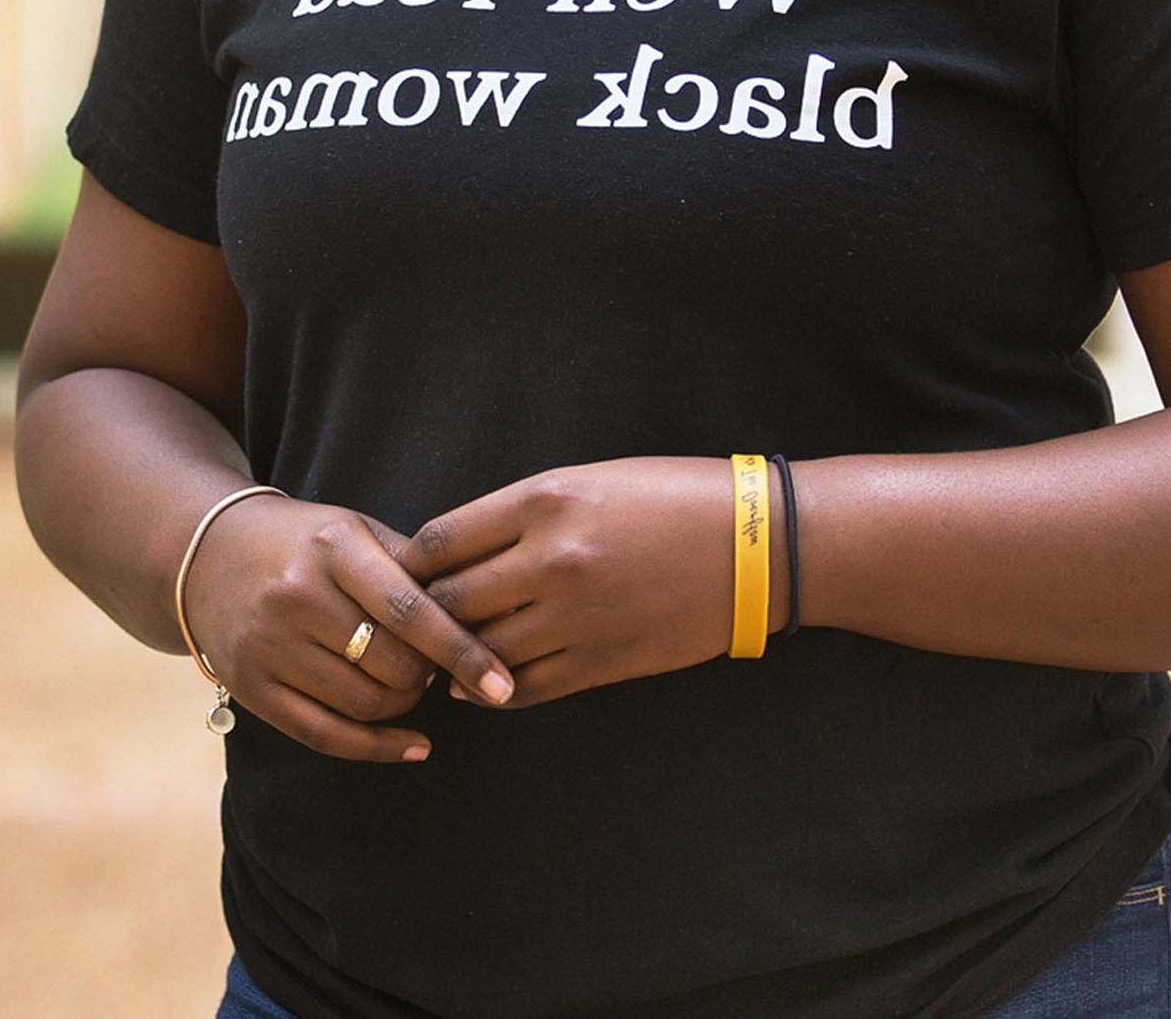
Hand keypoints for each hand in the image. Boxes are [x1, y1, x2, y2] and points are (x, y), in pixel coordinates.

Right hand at [179, 495, 517, 762]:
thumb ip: (419, 567)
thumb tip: (491, 613)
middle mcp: (295, 597)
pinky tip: (412, 746)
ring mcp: (265, 645)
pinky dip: (374, 746)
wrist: (207, 554)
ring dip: (404, 704)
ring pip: (362, 703)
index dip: (462, 650)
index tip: (503, 681)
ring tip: (409, 682)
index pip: (411, 610)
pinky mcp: (248, 685)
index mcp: (335, 550)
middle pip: (390, 664)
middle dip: (429, 674)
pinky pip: (321, 734)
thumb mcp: (361, 532)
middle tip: (435, 663)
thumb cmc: (310, 544)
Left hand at [403, 457, 774, 706]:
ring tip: (442, 656)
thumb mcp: (596, 480)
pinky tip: (479, 682)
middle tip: (415, 622)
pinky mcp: (600, 660)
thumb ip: (524, 512)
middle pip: (445, 600)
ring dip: (452, 656)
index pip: (435, 541)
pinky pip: (518, 688)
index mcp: (547, 500)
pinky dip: (488, 690)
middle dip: (424, 614)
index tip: (406, 574)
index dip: (409, 563)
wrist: (764, 546)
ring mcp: (575, 615)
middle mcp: (551, 558)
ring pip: (474, 650)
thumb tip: (458, 555)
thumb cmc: (680, 498)